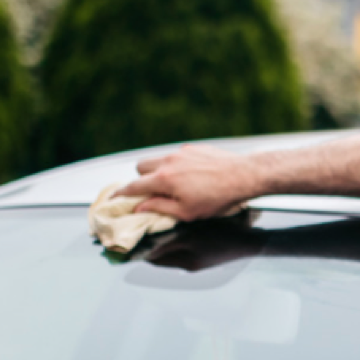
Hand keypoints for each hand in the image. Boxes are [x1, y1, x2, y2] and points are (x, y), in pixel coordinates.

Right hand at [117, 144, 251, 220]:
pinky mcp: (194, 148)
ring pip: (158, 159)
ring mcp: (181, 152)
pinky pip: (175, 155)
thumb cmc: (218, 198)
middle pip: (140, 167)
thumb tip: (140, 208)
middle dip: (141, 180)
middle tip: (152, 193)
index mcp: (164, 179)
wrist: (244, 176)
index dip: (121, 194)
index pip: (133, 186)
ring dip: (158, 171)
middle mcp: (169, 161)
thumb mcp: (187, 212)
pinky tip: (191, 177)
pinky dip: (176, 166)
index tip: (114, 199)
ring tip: (173, 186)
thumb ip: (159, 208)